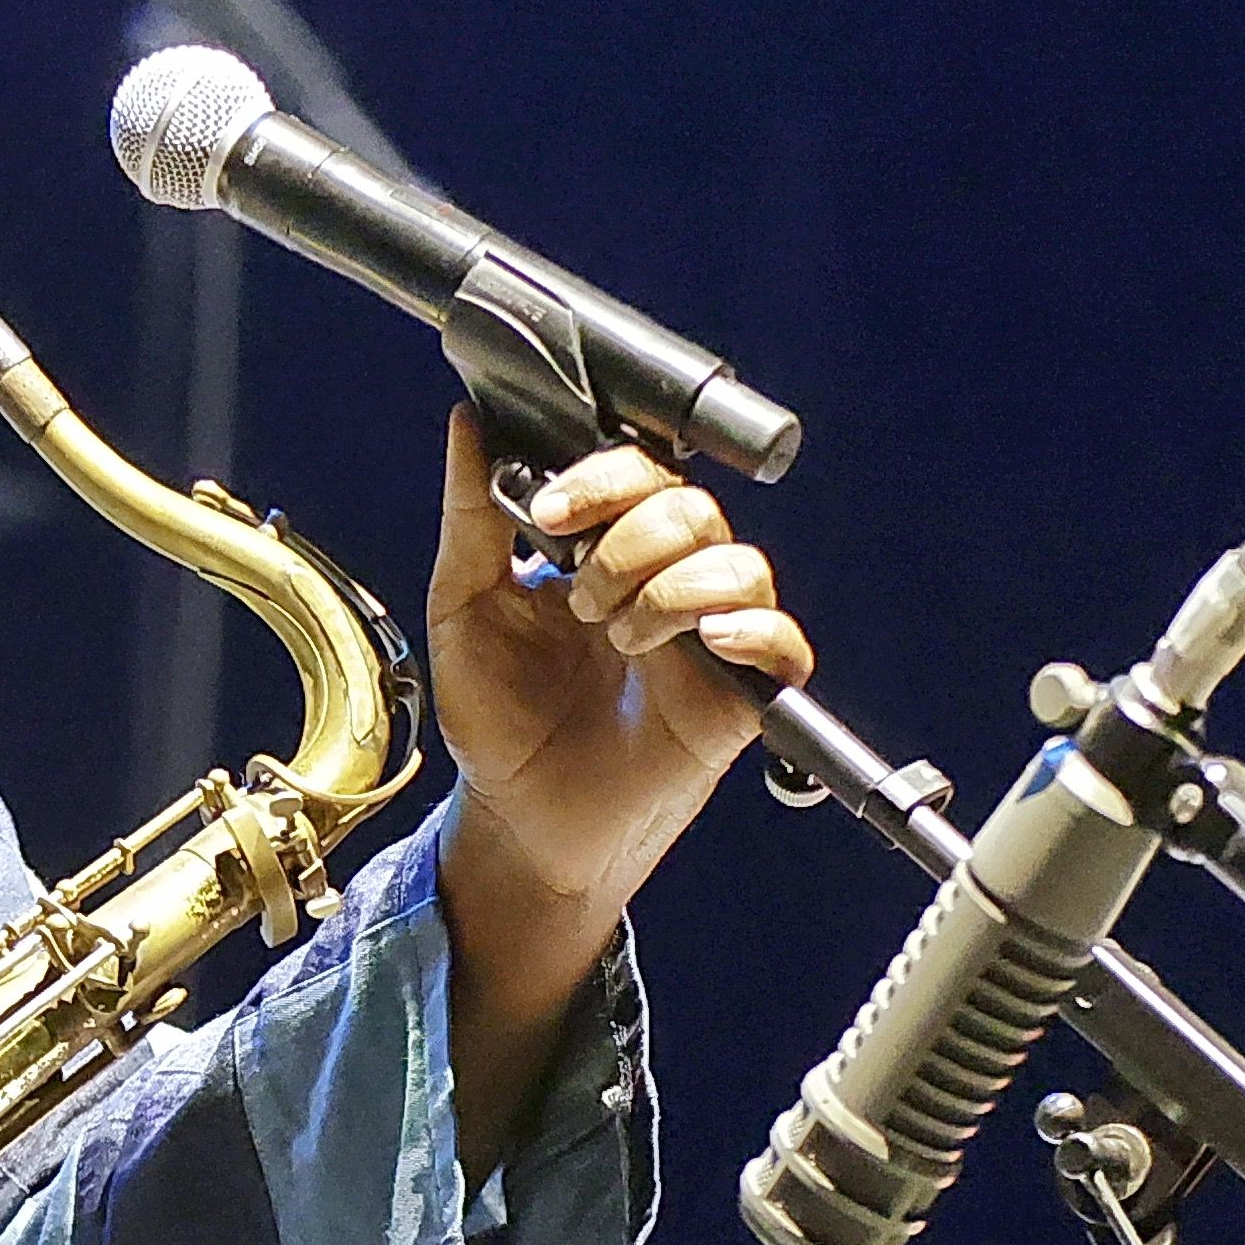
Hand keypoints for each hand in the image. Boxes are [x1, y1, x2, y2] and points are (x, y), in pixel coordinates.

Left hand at [422, 413, 812, 1173]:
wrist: (520, 819)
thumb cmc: (498, 717)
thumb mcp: (463, 609)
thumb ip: (473, 519)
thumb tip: (469, 425)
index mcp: (604, 549)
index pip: (639, 469)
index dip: (604, 476)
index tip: (551, 514)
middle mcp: (665, 580)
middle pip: (692, 506)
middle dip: (630, 540)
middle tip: (581, 600)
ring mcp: (707, 637)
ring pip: (740, 562)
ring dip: (672, 589)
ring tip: (618, 638)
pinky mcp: (738, 697)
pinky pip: (781, 641)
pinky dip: (745, 632)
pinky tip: (695, 649)